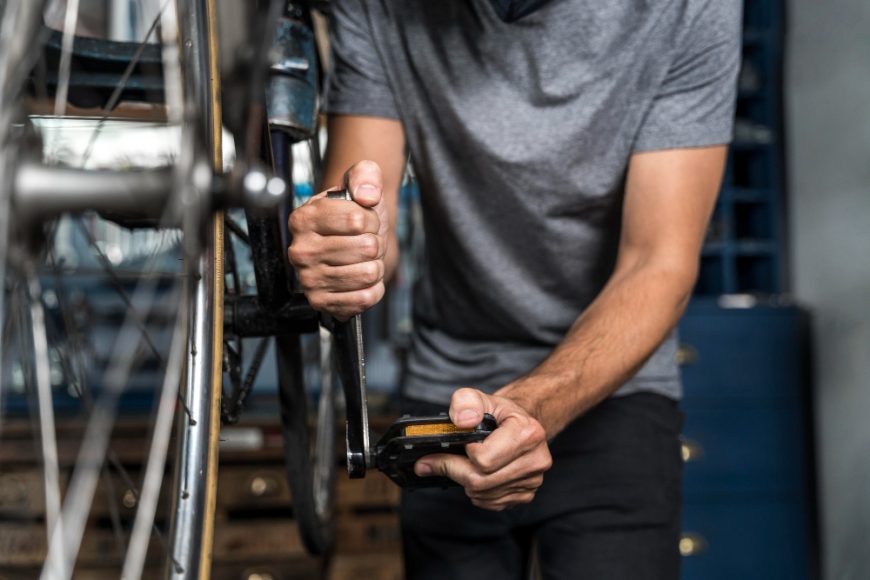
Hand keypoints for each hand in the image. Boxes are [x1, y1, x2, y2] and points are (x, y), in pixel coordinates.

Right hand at [288, 160, 388, 319]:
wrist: (352, 244)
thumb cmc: (354, 216)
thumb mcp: (359, 184)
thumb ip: (365, 175)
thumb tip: (367, 195)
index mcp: (304, 218)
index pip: (357, 219)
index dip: (371, 219)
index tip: (364, 219)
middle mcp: (300, 250)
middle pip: (366, 248)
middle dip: (375, 244)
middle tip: (363, 242)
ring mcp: (309, 279)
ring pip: (369, 274)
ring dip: (374, 266)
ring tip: (361, 259)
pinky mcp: (322, 303)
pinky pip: (365, 298)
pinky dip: (373, 289)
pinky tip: (360, 279)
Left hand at [414, 388, 552, 510]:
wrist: (520, 425)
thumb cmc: (500, 413)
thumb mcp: (480, 397)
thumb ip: (466, 402)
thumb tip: (461, 421)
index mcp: (528, 433)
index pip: (483, 459)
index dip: (464, 452)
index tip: (460, 443)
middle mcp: (536, 460)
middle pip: (480, 481)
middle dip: (456, 470)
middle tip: (443, 460)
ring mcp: (533, 481)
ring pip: (483, 495)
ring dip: (466, 482)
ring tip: (465, 463)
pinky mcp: (526, 494)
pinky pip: (491, 503)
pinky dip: (478, 492)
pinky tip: (479, 474)